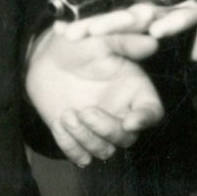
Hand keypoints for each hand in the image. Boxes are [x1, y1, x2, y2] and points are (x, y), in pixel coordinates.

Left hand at [27, 12, 173, 165]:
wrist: (44, 60)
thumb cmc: (76, 46)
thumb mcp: (98, 39)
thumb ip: (124, 42)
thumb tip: (151, 43)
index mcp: (134, 90)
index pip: (152, 112)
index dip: (145, 120)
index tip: (130, 121)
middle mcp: (121, 113)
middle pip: (127, 138)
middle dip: (106, 129)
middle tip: (85, 111)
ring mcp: (100, 129)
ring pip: (105, 151)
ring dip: (85, 138)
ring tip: (67, 114)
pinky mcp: (79, 139)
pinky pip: (80, 156)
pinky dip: (69, 145)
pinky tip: (58, 124)